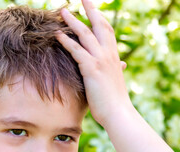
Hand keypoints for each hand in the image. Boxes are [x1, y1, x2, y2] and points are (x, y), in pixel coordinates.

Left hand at [56, 0, 132, 126]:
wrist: (118, 114)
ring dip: (73, 21)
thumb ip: (116, 69)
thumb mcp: (115, 81)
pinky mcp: (91, 69)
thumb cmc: (114, 101)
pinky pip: (77, 50)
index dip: (99, 18)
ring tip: (62, 11)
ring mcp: (101, 60)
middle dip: (90, 9)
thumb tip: (121, 65)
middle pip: (99, 25)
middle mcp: (109, 54)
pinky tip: (57, 34)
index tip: (92, 8)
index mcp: (114, 56)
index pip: (107, 31)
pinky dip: (66, 41)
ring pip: (85, 34)